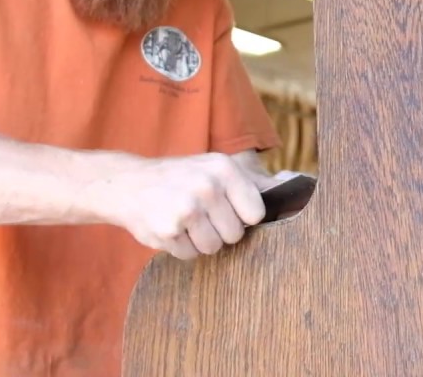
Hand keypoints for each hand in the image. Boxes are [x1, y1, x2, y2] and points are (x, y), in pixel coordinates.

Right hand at [95, 152, 267, 260]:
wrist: (128, 183)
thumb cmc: (180, 177)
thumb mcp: (213, 168)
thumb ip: (250, 182)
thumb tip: (294, 183)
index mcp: (223, 168)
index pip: (255, 213)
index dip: (242, 217)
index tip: (227, 209)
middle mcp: (206, 186)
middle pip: (235, 235)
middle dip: (219, 230)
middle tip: (200, 214)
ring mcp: (186, 209)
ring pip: (213, 248)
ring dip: (200, 241)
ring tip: (185, 220)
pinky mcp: (168, 230)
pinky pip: (190, 255)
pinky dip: (181, 247)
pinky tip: (170, 227)